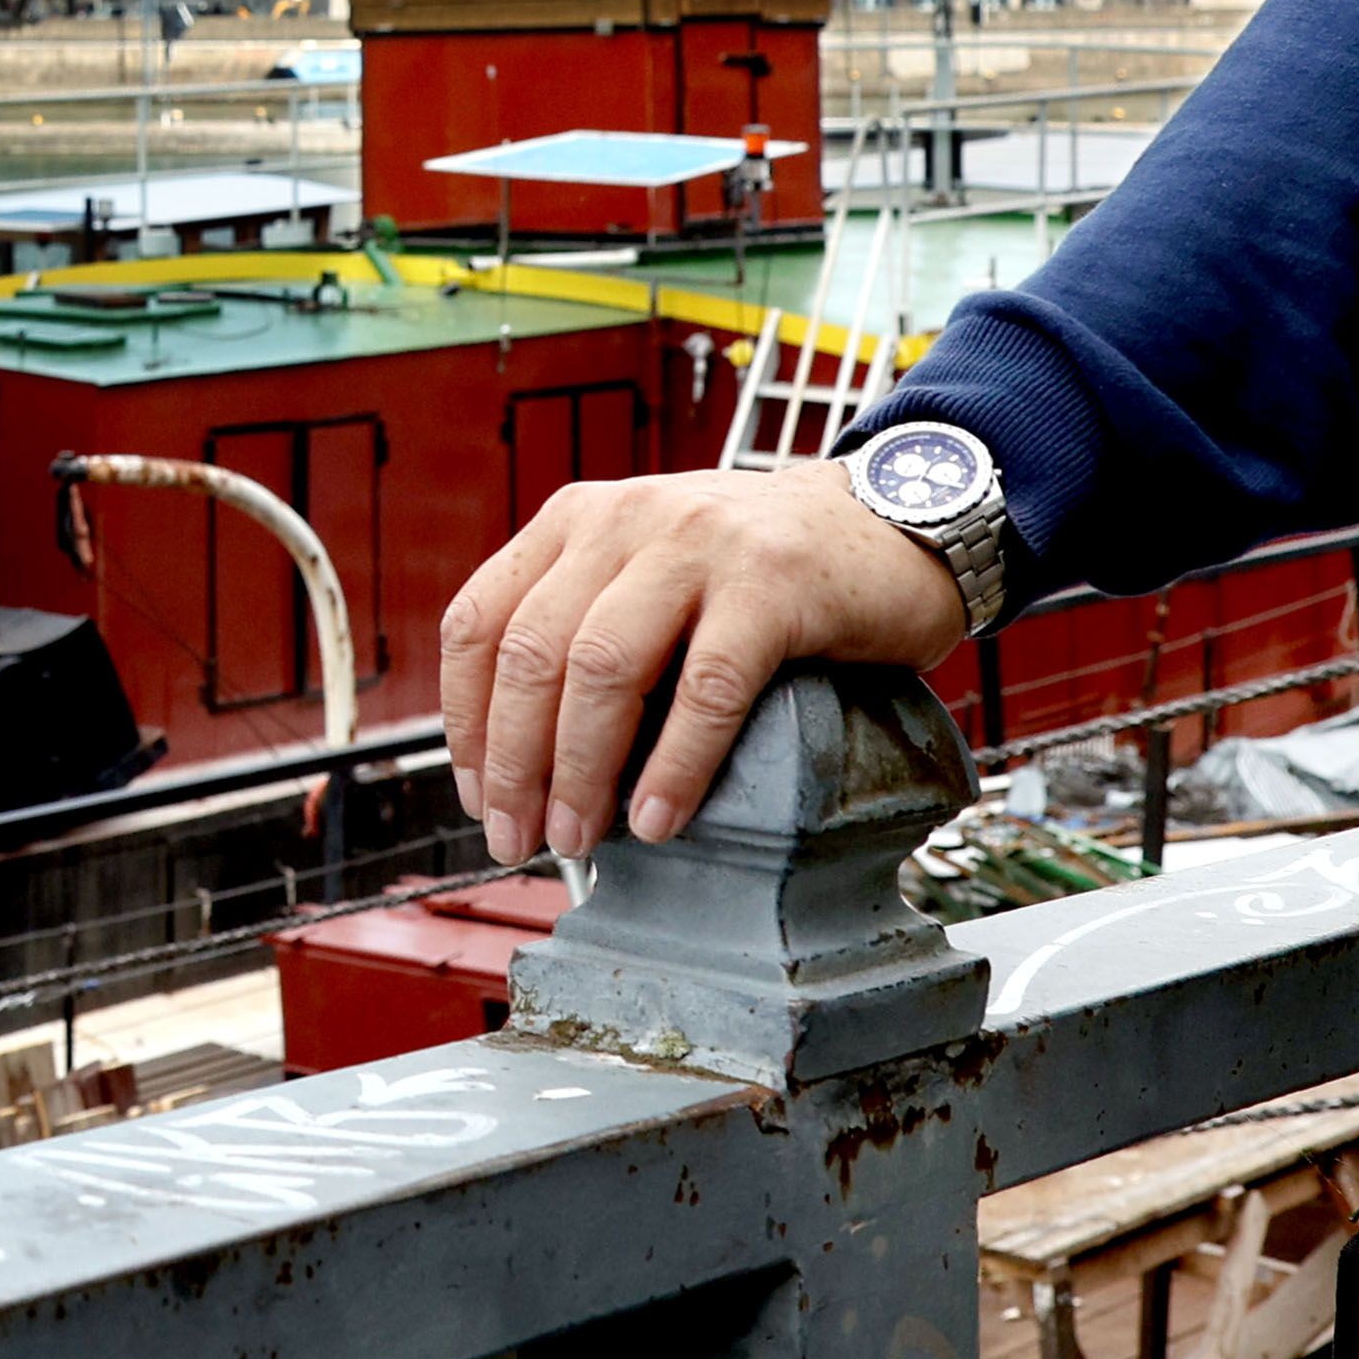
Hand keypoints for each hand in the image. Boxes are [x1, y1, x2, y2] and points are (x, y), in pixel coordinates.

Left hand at [432, 464, 971, 860]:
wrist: (890, 527)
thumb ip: (588, 627)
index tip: (480, 797)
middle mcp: (625, 520)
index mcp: (578, 521)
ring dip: (581, 769)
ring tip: (581, 837)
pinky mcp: (773, 585)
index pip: (478, 621)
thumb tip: (525, 760)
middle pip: (531, 652)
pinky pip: (707, 687)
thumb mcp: (650, 573)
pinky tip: (660, 818)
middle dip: (515, 762)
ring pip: (602, 667)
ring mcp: (699, 545)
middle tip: (521, 838)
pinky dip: (676, 763)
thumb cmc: (762, 575)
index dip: (468, 720)